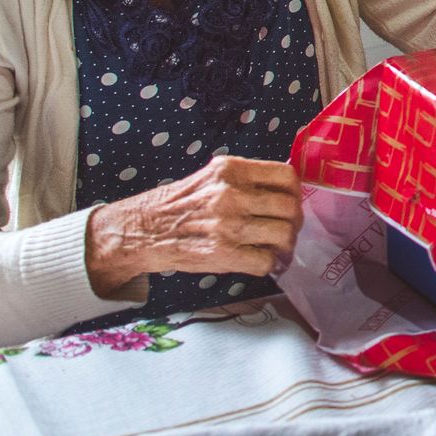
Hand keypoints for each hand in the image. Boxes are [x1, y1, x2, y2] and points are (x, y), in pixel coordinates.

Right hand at [85, 155, 302, 296]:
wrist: (140, 231)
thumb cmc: (176, 204)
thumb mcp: (210, 177)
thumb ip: (244, 179)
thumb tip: (284, 190)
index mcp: (230, 170)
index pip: (286, 175)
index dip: (295, 192)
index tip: (291, 201)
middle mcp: (231, 194)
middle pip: (289, 207)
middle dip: (294, 221)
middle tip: (287, 230)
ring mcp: (227, 224)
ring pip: (283, 234)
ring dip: (285, 245)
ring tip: (276, 248)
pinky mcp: (222, 254)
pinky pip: (266, 261)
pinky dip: (269, 265)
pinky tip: (261, 262)